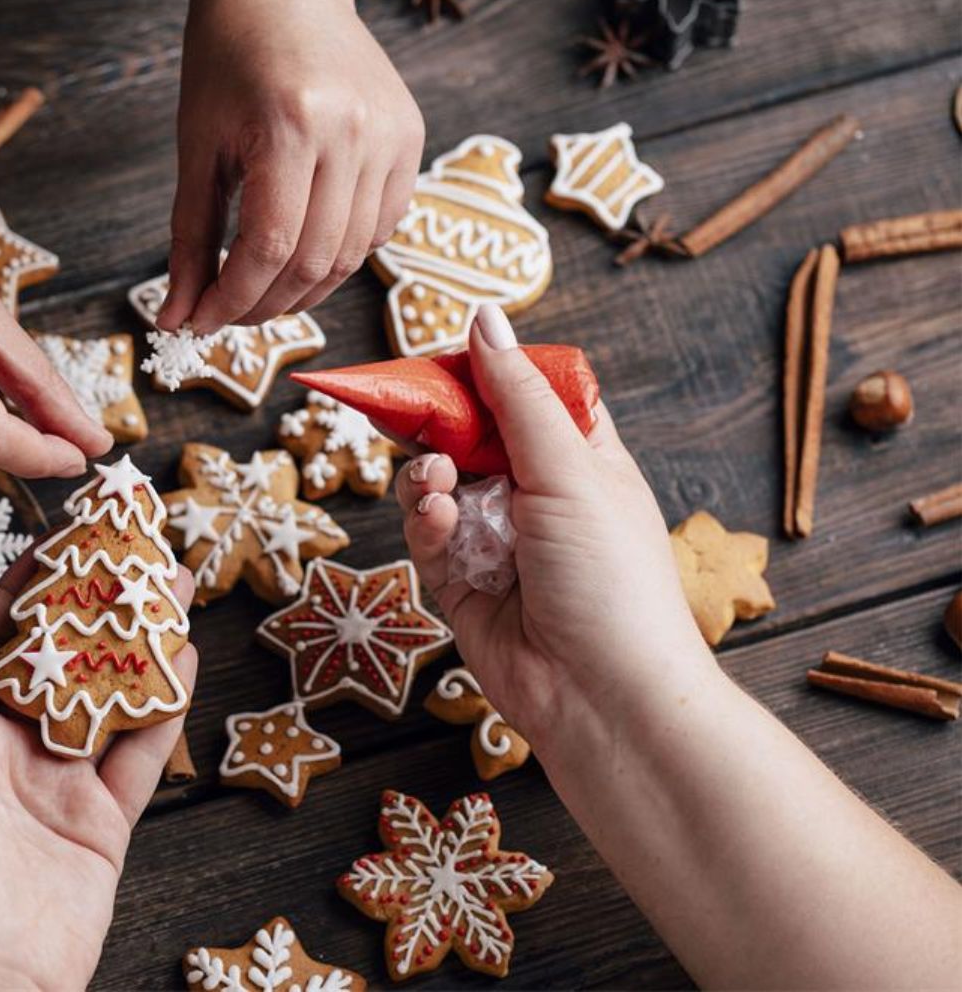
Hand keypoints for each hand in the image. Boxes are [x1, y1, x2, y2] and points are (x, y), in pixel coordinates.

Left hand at [0, 555, 198, 988]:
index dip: (20, 587)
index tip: (52, 536)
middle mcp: (8, 751)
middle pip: (58, 656)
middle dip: (91, 600)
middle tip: (128, 546)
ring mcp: (59, 785)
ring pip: (107, 692)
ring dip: (136, 639)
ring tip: (171, 582)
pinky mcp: (103, 822)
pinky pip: (141, 750)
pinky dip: (163, 702)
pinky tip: (182, 654)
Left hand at [157, 0, 424, 332]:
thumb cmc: (231, 57)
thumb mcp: (197, 146)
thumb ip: (188, 237)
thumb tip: (176, 316)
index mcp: (293, 124)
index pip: (271, 247)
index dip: (234, 298)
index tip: (202, 321)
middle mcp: (354, 131)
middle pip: (316, 262)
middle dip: (266, 305)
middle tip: (229, 315)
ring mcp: (392, 135)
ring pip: (353, 255)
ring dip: (304, 290)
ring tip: (263, 290)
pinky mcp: (411, 138)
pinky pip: (382, 227)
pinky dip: (341, 255)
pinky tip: (306, 249)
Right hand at [394, 305, 712, 743]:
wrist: (603, 698)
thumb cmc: (612, 581)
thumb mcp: (571, 471)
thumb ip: (516, 397)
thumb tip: (484, 317)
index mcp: (582, 459)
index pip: (527, 394)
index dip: (486, 372)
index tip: (442, 357)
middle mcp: (538, 496)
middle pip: (470, 435)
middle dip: (438, 424)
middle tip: (405, 409)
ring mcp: (497, 541)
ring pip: (437, 484)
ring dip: (428, 476)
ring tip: (436, 484)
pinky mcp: (463, 585)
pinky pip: (427, 537)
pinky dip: (424, 524)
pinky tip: (436, 521)